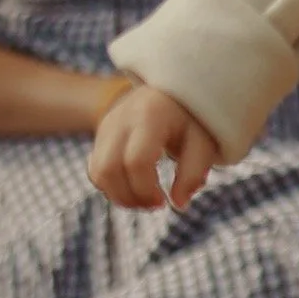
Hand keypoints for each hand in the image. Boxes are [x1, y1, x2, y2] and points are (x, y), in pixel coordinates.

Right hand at [87, 83, 218, 210]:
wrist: (172, 93)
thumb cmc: (191, 120)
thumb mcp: (202, 141)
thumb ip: (193, 172)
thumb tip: (179, 204)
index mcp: (150, 115)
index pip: (136, 161)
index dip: (146, 190)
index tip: (164, 201)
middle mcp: (122, 117)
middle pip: (109, 169)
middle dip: (129, 197)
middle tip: (154, 204)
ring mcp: (107, 125)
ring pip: (98, 172)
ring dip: (119, 196)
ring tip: (145, 199)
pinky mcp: (101, 134)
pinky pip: (96, 170)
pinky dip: (111, 187)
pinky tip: (134, 188)